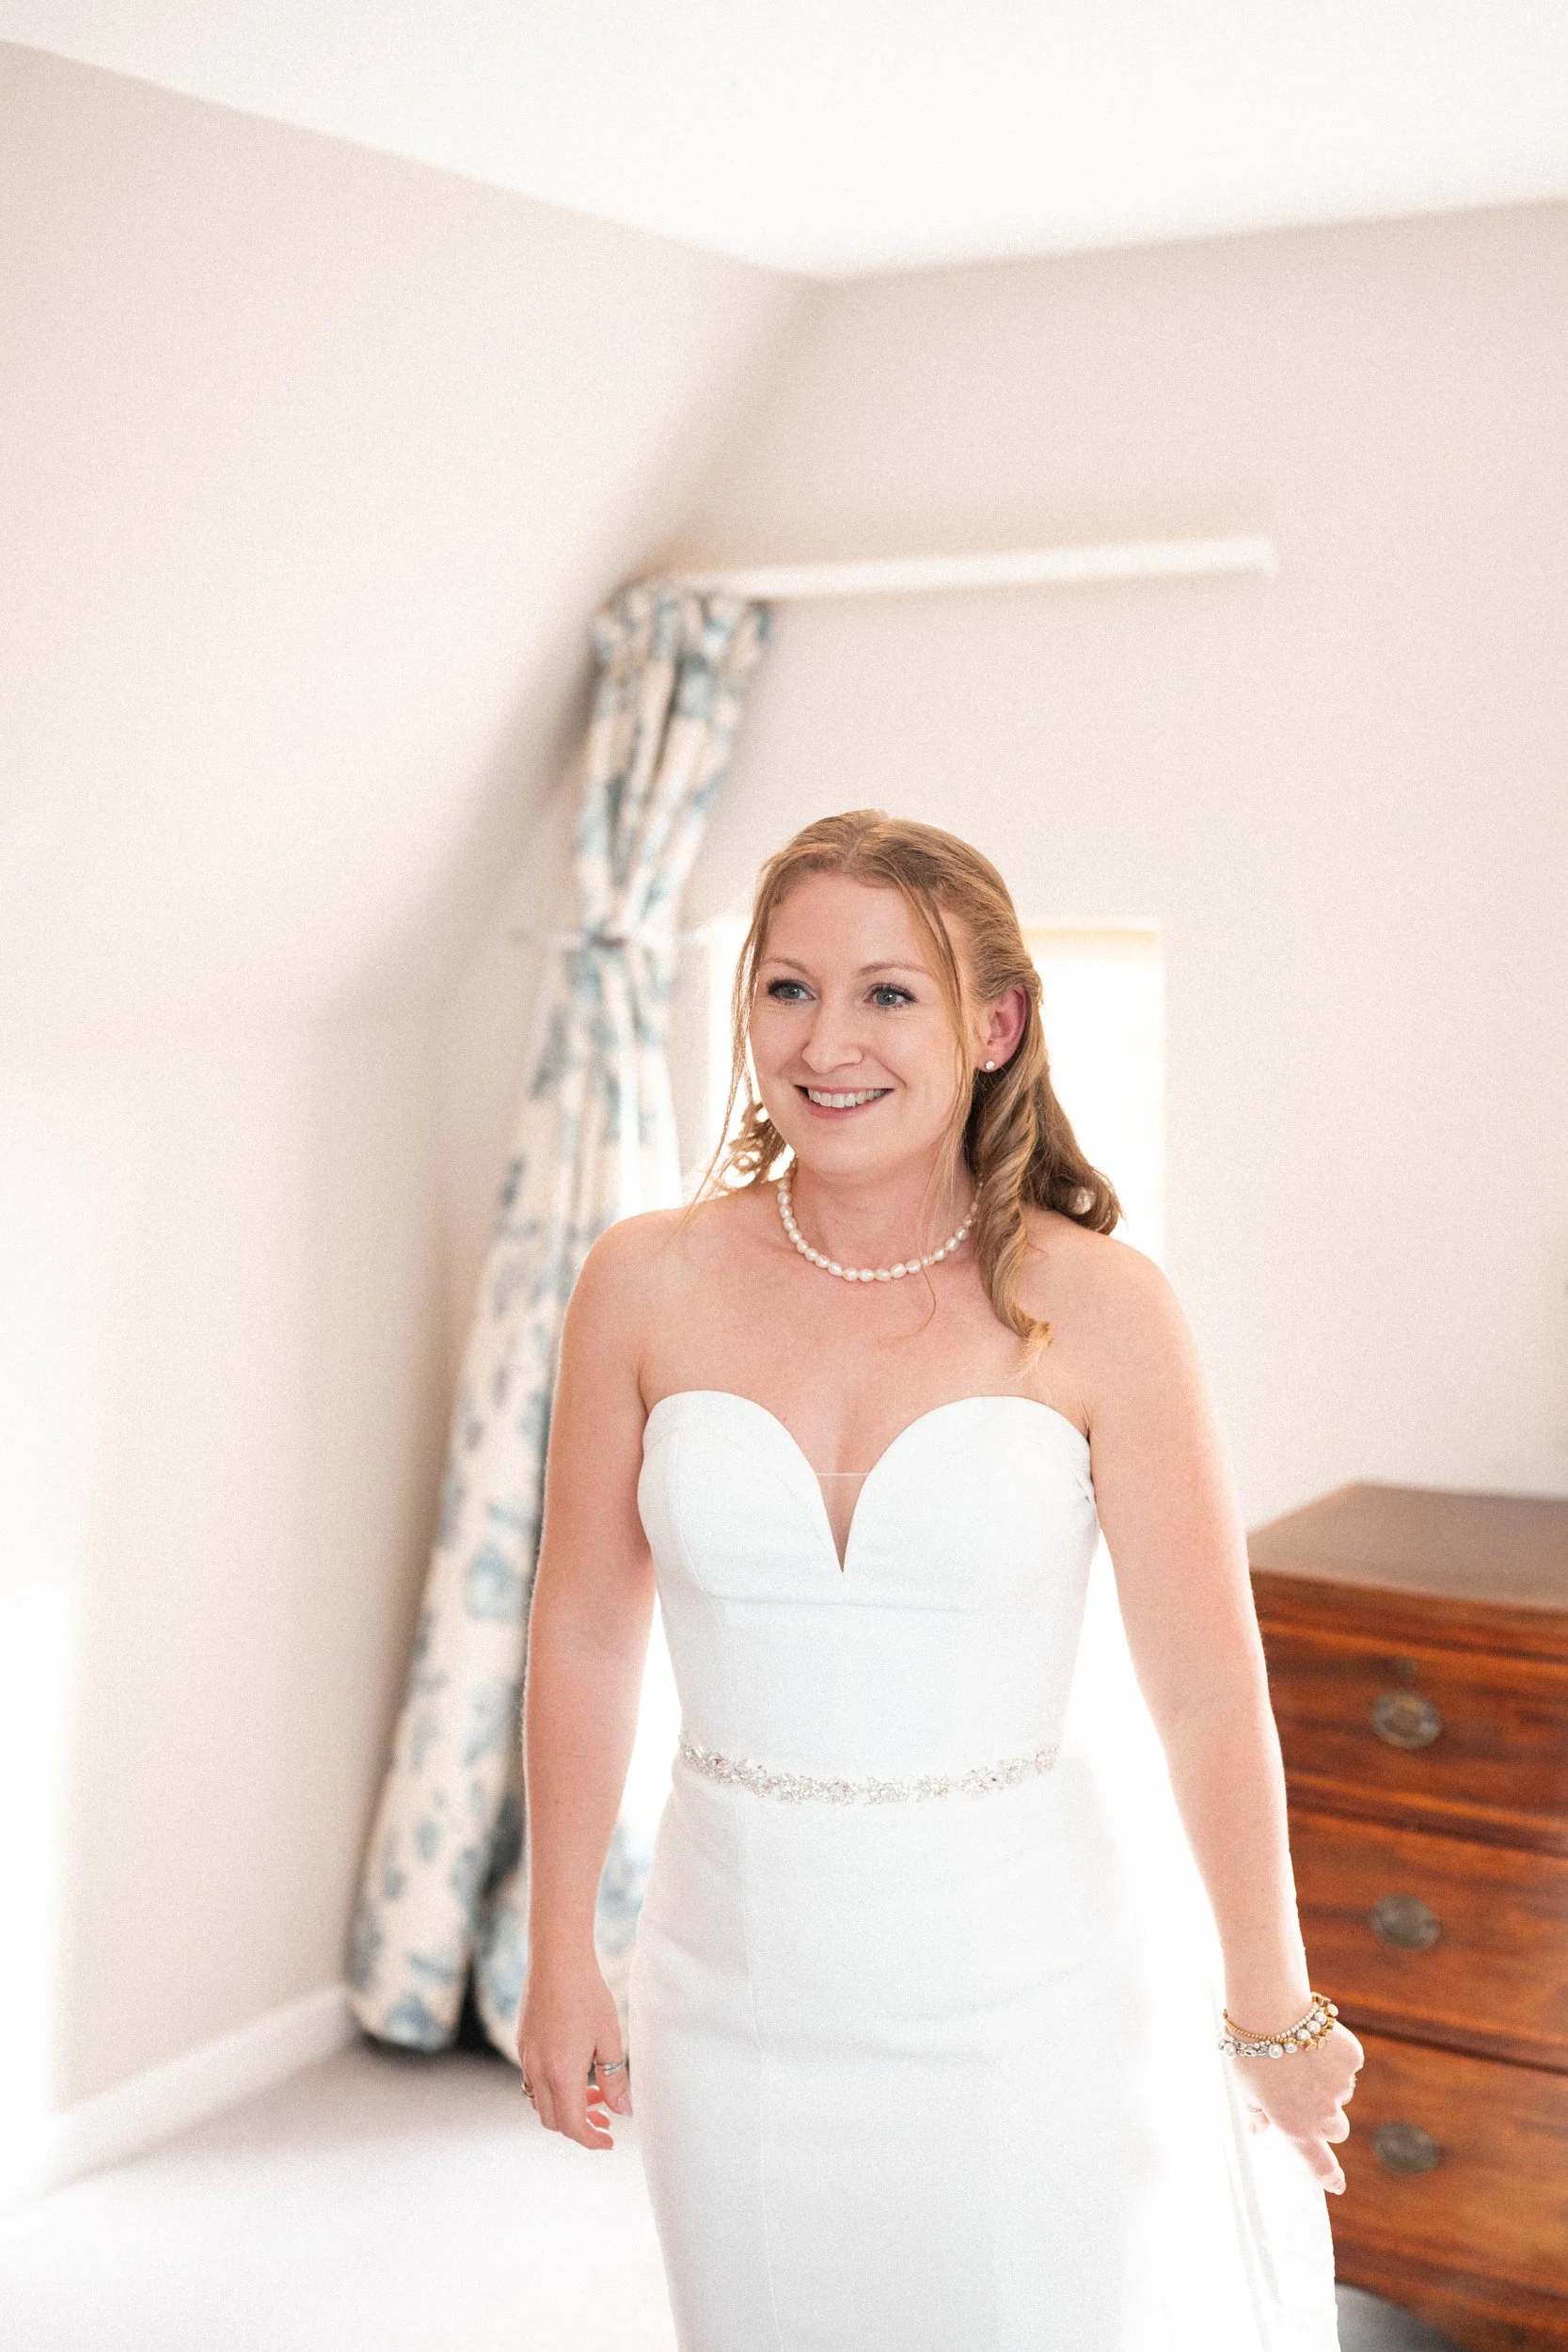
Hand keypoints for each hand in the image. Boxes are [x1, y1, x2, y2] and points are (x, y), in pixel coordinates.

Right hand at [517, 1962, 632, 2149]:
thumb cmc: (588, 1995)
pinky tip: (575, 2068)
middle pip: (553, 2120)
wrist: (557, 1958)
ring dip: (566, 2106)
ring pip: (541, 2101)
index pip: (572, 2125)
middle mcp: (537, 2070)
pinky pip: (534, 2079)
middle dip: (580, 2126)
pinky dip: (554, 2087)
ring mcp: (526, 2056)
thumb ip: (615, 2079)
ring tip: (594, 2092)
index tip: (610, 2140)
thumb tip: (623, 2112)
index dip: (592, 2140)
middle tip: (606, 2118)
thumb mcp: (609, 2039)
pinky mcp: (523, 2043)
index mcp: (560, 2074)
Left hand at [1235, 2021, 1363, 2192]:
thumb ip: (1257, 2113)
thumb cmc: (1250, 2051)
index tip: (1337, 2185)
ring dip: (1329, 2081)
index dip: (1328, 2175)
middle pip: (1337, 2129)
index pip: (1318, 2162)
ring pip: (1342, 2092)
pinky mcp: (1352, 2060)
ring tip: (1301, 2054)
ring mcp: (1341, 2087)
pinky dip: (1337, 2055)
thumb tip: (1257, 2130)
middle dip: (1327, 2116)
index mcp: (1295, 2126)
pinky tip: (1315, 2038)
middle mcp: (1322, 2113)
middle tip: (1306, 2092)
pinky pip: (1348, 2063)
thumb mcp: (1246, 2089)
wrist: (1270, 2011)